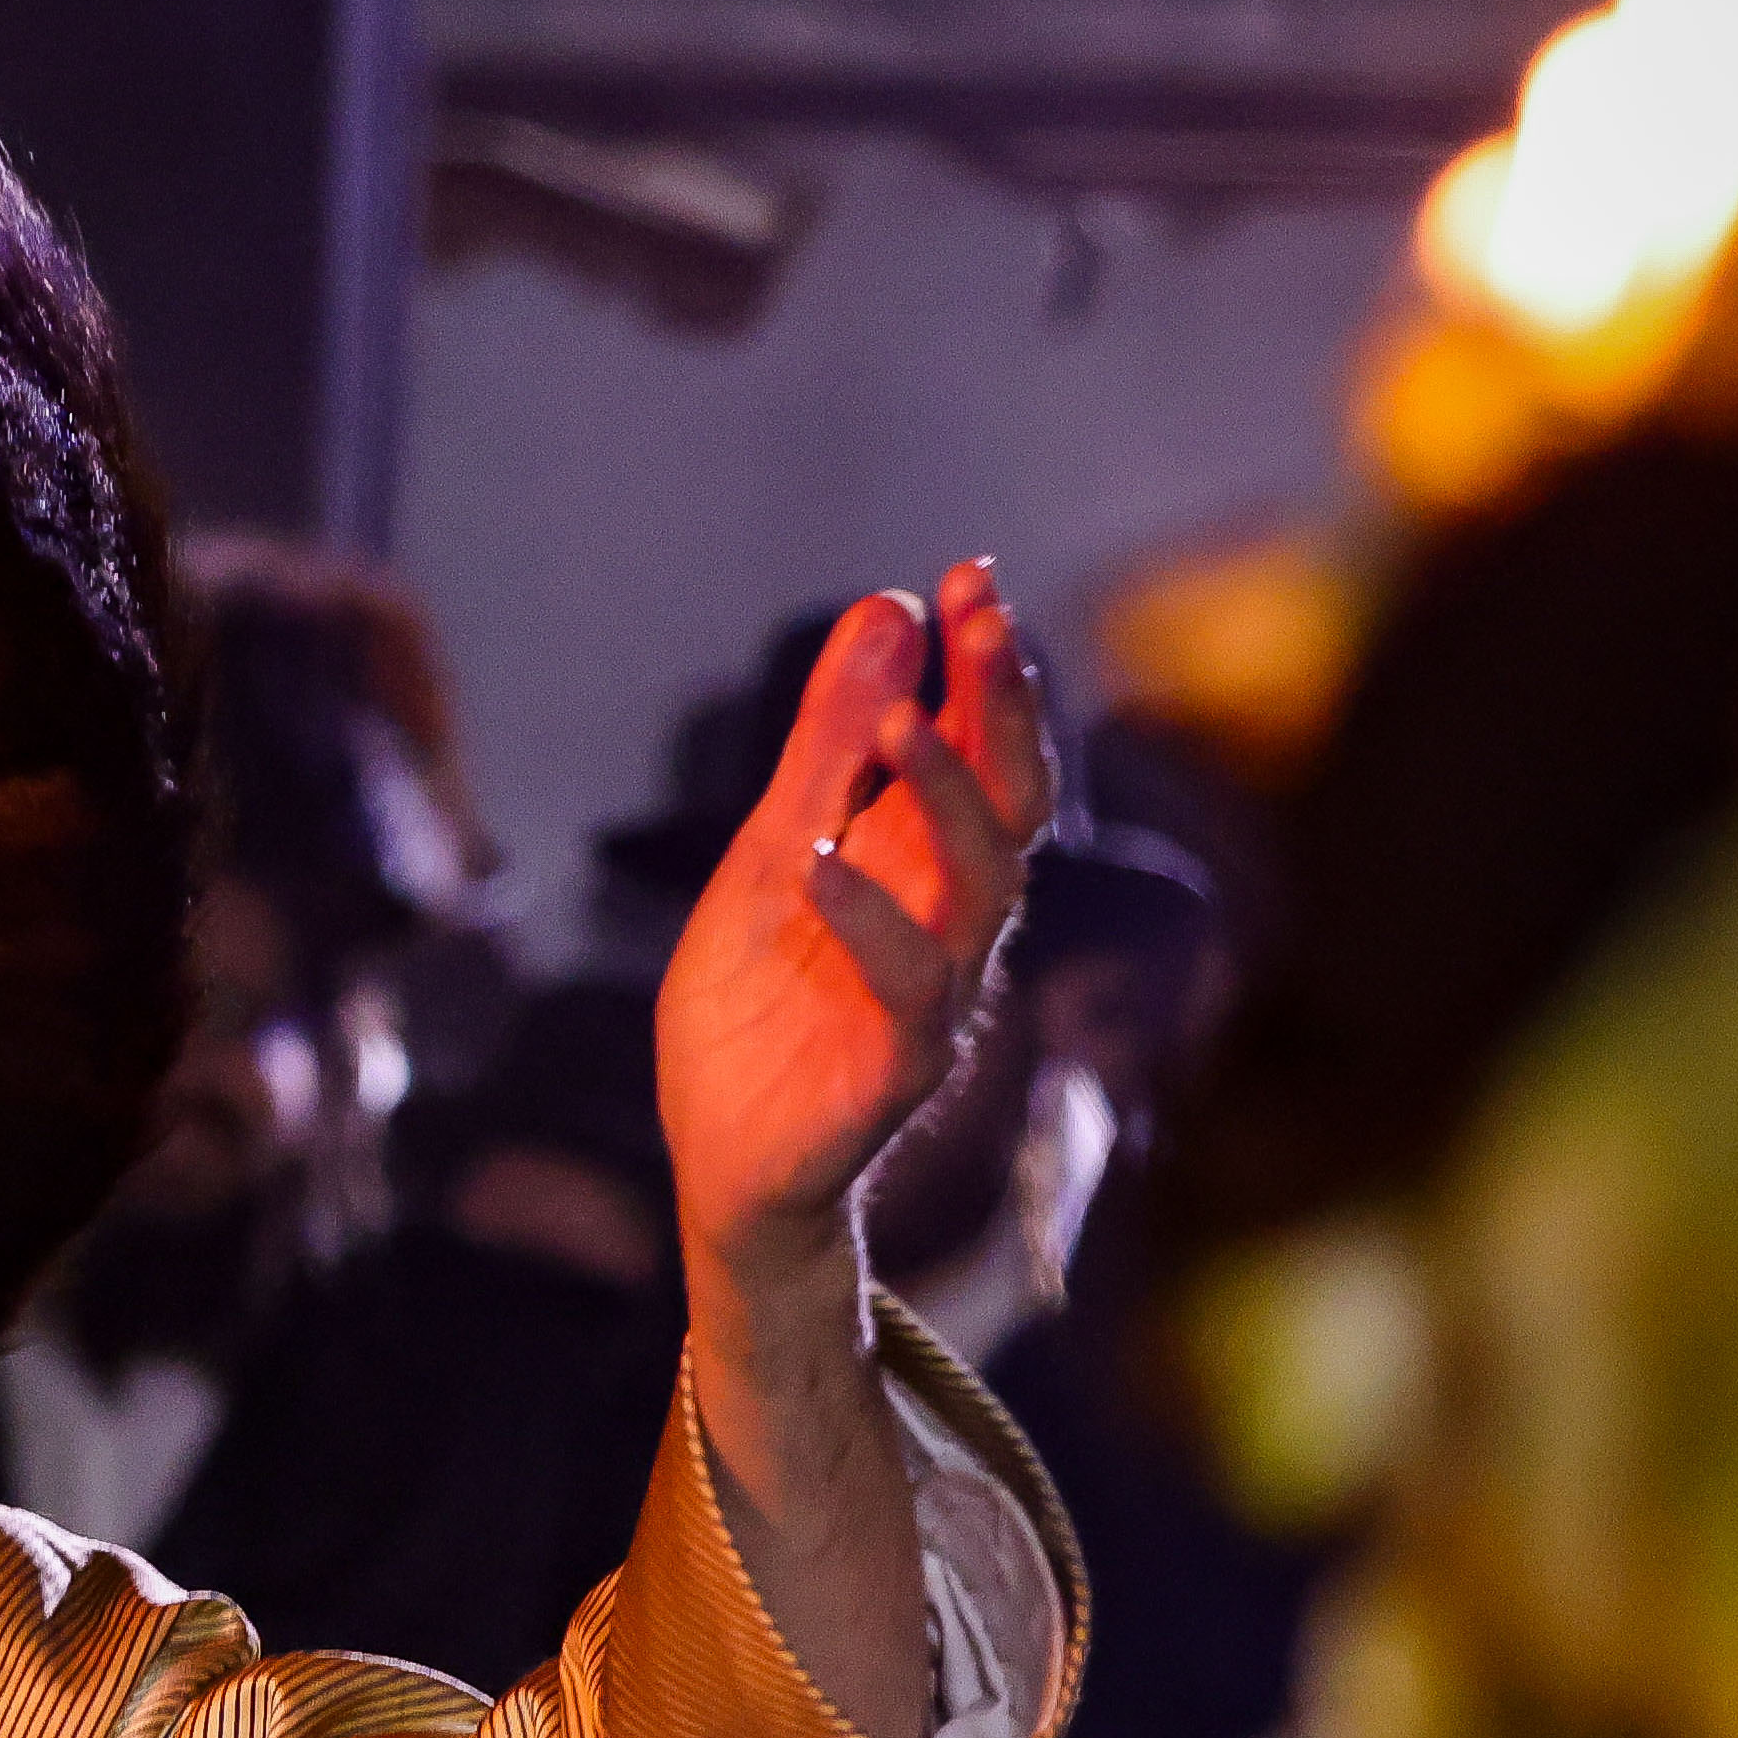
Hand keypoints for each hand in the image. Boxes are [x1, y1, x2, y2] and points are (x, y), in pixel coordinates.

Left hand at [651, 566, 1049, 1310]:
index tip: (969, 578)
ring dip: (946, 799)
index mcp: (923, 862)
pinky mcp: (897, 1069)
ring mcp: (935, 994)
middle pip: (1012, 801)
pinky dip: (867, 923)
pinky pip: (907, 989)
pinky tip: (818, 865)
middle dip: (1001, 707)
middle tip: (981, 615)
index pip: (981, 748)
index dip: (982, 666)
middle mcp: (952, 920)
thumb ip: (828, 746)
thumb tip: (889, 613)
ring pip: (981, 888)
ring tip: (900, 722)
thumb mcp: (775, 849)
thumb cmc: (759, 1008)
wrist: (726, 1159)